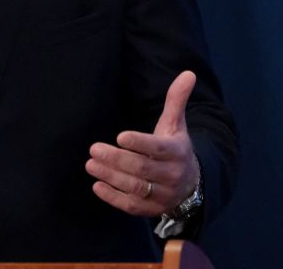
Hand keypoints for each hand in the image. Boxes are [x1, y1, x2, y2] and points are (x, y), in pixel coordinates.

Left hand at [85, 70, 200, 216]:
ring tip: (90, 164)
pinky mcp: (152, 210)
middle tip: (94, 149)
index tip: (119, 136)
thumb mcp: (176, 125)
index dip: (139, 143)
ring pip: (135, 187)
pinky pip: (132, 206)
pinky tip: (97, 186)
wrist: (191, 185)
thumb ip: (176, 100)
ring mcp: (162, 195)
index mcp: (177, 152)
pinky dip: (113, 198)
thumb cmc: (174, 148)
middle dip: (117, 159)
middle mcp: (172, 175)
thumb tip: (187, 72)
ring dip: (111, 176)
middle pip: (142, 168)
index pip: (157, 148)